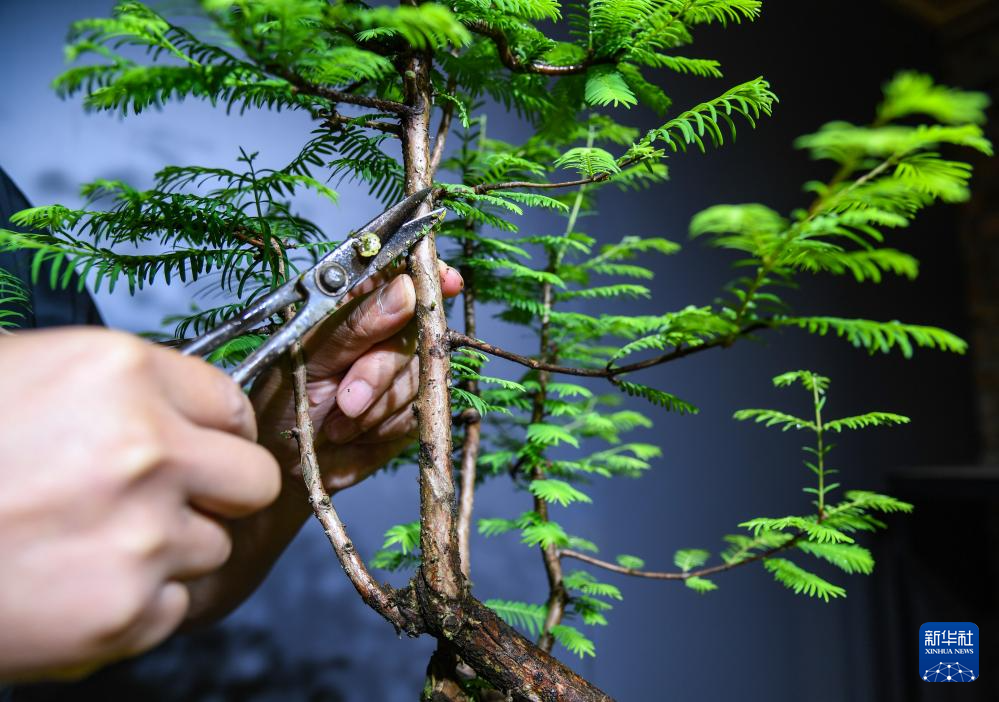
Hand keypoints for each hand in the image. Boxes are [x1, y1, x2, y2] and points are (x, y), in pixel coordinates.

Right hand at [0, 329, 279, 679]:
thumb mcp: (23, 372)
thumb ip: (119, 388)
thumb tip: (185, 408)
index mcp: (121, 374)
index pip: (233, 403)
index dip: (218, 429)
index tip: (204, 444)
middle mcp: (146, 451)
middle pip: (254, 480)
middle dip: (219, 490)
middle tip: (167, 496)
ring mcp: (140, 537)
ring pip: (213, 547)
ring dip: (168, 549)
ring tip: (87, 540)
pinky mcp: (122, 614)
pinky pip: (174, 605)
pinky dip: (137, 602)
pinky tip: (73, 583)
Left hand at [251, 260, 463, 491]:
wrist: (286, 466)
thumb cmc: (283, 402)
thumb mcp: (309, 356)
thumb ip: (356, 324)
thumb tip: (406, 289)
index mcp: (352, 306)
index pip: (400, 275)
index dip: (427, 274)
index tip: (447, 282)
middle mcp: (383, 332)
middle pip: (418, 329)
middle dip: (382, 370)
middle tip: (346, 398)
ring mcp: (402, 370)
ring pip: (420, 373)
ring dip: (378, 403)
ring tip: (338, 419)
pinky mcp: (414, 408)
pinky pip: (421, 408)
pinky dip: (386, 425)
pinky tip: (357, 432)